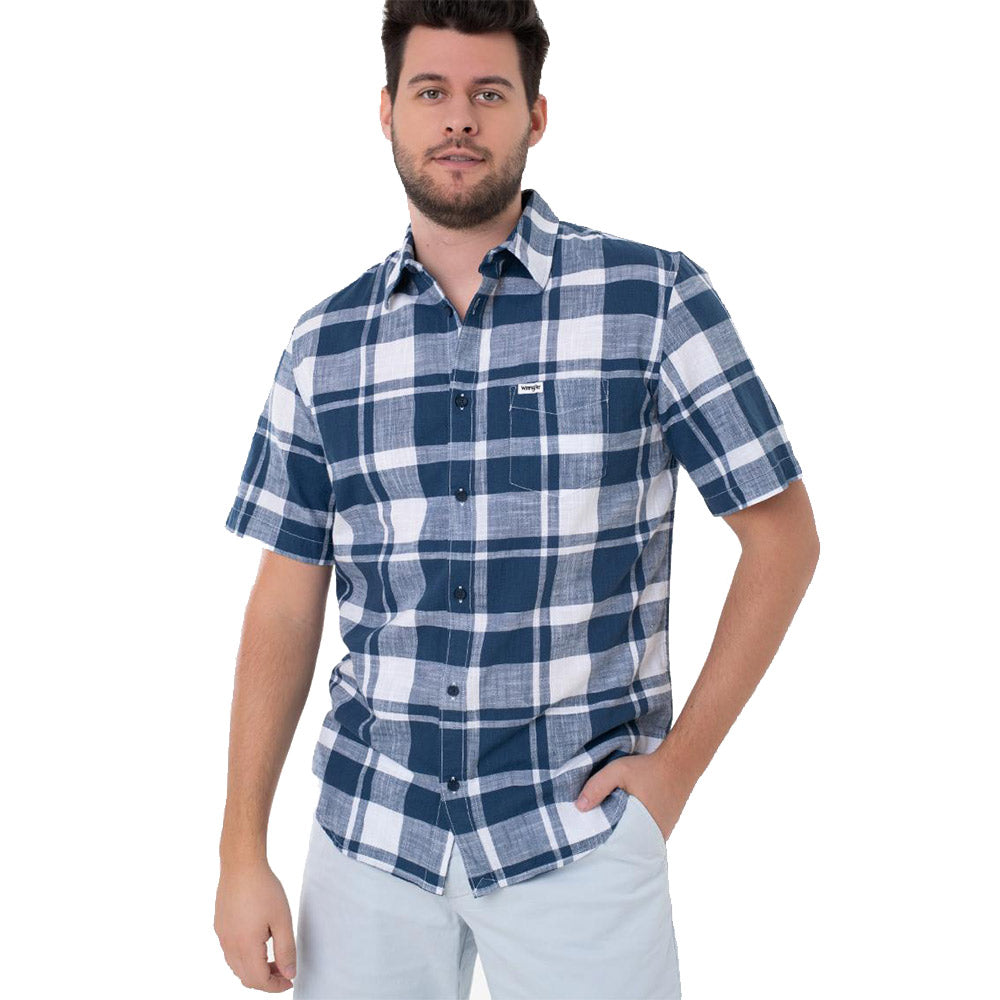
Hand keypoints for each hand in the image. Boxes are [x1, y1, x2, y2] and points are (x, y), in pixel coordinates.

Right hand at [214, 859, 295, 991]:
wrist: (241, 864)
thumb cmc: (263, 888)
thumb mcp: (282, 919)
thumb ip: (286, 949)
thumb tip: (290, 974)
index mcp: (245, 946)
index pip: (258, 980)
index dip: (275, 986)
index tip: (290, 981)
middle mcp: (229, 945)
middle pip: (246, 977)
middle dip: (266, 980)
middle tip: (284, 971)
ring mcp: (222, 936)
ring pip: (236, 966)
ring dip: (255, 970)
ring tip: (274, 958)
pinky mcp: (220, 926)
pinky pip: (230, 952)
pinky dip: (245, 958)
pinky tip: (259, 943)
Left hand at [574, 752, 690, 840]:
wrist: (680, 763)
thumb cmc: (649, 768)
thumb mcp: (618, 771)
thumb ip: (598, 787)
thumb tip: (579, 807)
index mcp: (642, 829)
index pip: (618, 847)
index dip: (603, 845)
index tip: (590, 841)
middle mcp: (654, 837)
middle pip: (627, 845)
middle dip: (612, 841)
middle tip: (596, 835)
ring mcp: (662, 833)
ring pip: (637, 840)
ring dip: (624, 833)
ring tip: (608, 826)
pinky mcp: (666, 826)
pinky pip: (646, 833)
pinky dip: (635, 828)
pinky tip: (626, 818)